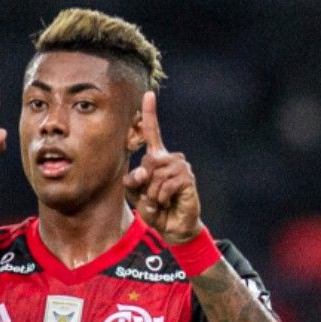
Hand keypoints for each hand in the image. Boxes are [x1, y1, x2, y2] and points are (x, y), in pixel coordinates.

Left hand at [124, 91, 202, 244]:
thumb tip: (144, 171)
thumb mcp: (136, 195)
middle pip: (147, 162)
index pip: (153, 132)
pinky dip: (162, 197)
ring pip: (155, 175)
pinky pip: (165, 185)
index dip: (150, 113)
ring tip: (162, 200)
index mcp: (157, 158)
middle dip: (144, 185)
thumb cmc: (155, 209)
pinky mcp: (187, 178)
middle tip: (153, 197)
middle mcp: (170, 158)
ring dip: (153, 194)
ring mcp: (181, 166)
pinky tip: (169, 201)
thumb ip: (133, 181)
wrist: (173, 227)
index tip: (148, 94)